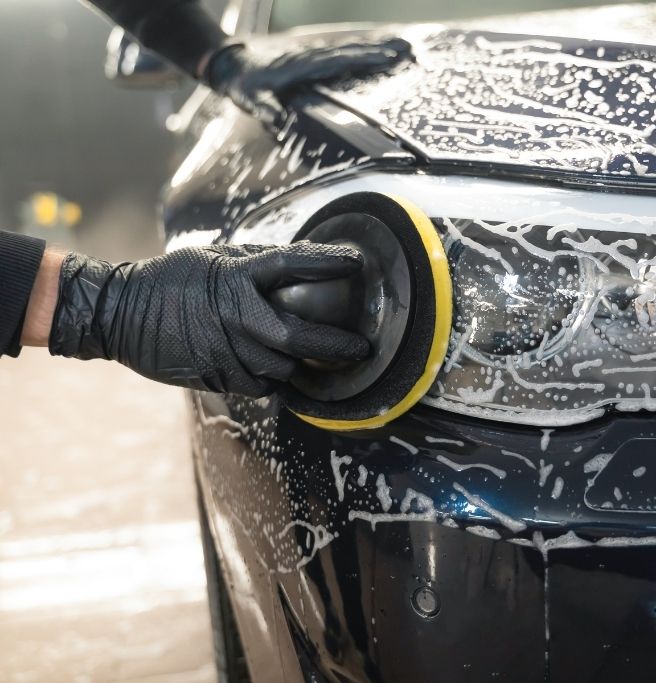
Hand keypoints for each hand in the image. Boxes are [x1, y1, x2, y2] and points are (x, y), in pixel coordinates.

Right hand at [49, 242, 368, 397]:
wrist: (120, 313)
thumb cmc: (173, 280)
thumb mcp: (214, 257)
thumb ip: (256, 262)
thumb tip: (300, 260)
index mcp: (234, 276)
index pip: (289, 264)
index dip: (325, 262)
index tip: (356, 262)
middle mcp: (234, 314)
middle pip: (296, 335)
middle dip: (334, 345)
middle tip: (361, 348)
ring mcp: (224, 349)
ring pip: (282, 367)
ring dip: (305, 366)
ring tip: (326, 364)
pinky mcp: (215, 375)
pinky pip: (260, 386)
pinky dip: (276, 382)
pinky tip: (284, 374)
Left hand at [204, 37, 411, 124]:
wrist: (233, 63)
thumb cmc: (244, 84)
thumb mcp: (252, 99)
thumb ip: (266, 109)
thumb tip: (277, 120)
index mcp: (304, 65)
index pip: (340, 60)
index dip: (364, 59)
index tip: (388, 59)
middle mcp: (314, 55)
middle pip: (353, 50)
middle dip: (382, 50)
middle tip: (410, 50)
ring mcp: (315, 54)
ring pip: (352, 48)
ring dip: (378, 47)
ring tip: (404, 47)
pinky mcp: (316, 57)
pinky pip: (345, 52)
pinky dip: (364, 50)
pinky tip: (379, 51)